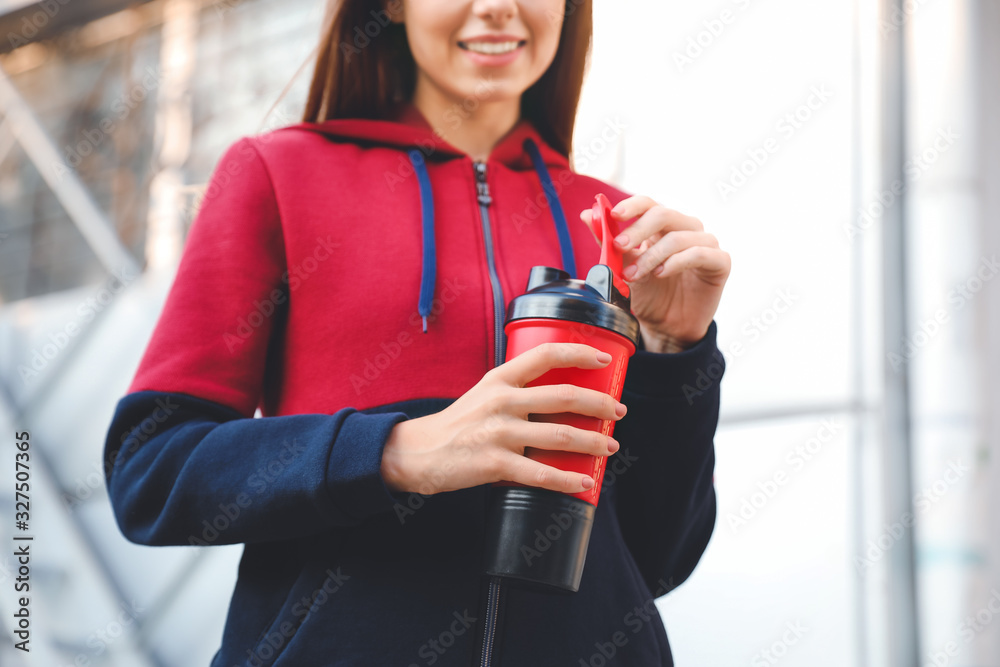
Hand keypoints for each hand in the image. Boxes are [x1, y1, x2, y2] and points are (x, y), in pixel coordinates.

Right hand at [381, 343, 627, 495]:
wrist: (419, 453)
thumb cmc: (458, 424)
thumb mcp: (484, 393)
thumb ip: (516, 390)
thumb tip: (560, 395)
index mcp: (500, 378)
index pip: (546, 354)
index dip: (580, 352)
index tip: (604, 357)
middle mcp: (502, 401)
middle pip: (564, 396)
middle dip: (600, 404)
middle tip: (619, 411)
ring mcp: (499, 432)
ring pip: (560, 436)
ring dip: (593, 442)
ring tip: (611, 446)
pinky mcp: (495, 463)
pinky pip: (541, 473)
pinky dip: (567, 479)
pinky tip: (583, 480)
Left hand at [581, 195, 730, 352]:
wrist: (668, 328)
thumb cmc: (649, 295)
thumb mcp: (625, 268)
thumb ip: (609, 243)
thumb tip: (587, 214)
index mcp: (663, 226)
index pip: (649, 204)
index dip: (632, 206)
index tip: (614, 215)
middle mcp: (687, 229)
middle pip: (663, 214)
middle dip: (638, 230)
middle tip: (618, 247)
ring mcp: (706, 244)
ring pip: (677, 238)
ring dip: (651, 256)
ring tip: (634, 275)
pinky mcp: (720, 262)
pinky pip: (699, 253)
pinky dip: (676, 262)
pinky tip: (661, 274)